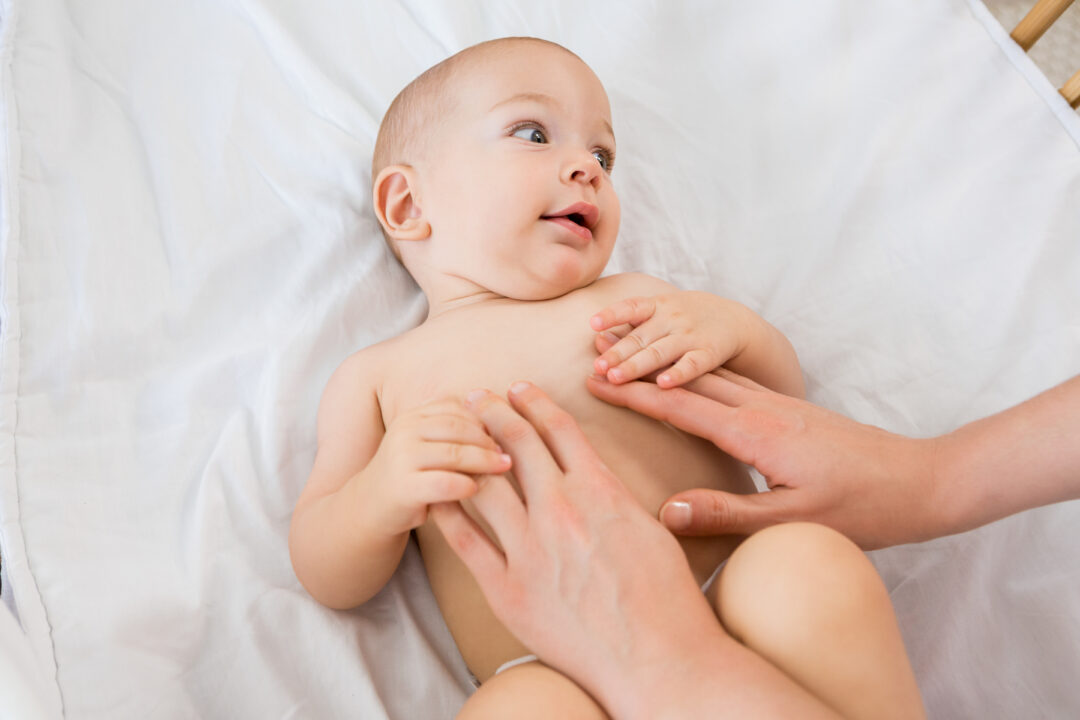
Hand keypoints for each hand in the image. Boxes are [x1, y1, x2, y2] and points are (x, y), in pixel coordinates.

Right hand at [360, 398, 510, 533]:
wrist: (369, 509)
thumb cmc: (412, 477)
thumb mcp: (430, 446)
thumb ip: (456, 433)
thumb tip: (506, 425)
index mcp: (413, 416)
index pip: (457, 408)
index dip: (485, 419)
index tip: (506, 432)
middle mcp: (405, 431)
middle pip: (459, 427)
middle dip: (489, 439)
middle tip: (511, 452)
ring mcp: (401, 458)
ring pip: (455, 453)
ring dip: (485, 461)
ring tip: (505, 468)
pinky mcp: (403, 487)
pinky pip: (444, 483)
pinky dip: (466, 485)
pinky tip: (478, 489)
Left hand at [432, 382, 837, 718]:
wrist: (658, 658)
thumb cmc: (666, 598)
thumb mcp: (651, 529)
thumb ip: (615, 498)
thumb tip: (597, 477)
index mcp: (599, 491)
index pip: (559, 430)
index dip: (535, 403)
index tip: (519, 388)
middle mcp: (560, 511)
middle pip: (516, 445)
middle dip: (493, 412)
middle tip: (475, 396)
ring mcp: (530, 550)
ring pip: (485, 485)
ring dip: (467, 452)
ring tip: (453, 434)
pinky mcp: (508, 590)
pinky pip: (466, 542)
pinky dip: (448, 513)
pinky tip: (436, 494)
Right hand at [586, 369, 940, 549]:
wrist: (922, 481)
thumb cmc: (862, 509)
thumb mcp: (791, 521)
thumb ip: (727, 514)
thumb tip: (666, 509)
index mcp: (756, 433)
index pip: (679, 408)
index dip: (633, 395)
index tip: (593, 381)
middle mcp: (763, 409)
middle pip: (688, 381)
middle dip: (640, 367)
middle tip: (596, 353)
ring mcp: (779, 405)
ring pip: (710, 376)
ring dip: (667, 366)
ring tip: (632, 354)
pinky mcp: (792, 410)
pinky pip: (732, 382)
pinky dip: (699, 375)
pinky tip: (691, 377)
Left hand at [590, 292, 756, 387]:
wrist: (734, 319)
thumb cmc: (685, 318)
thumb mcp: (662, 310)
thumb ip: (634, 324)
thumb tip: (597, 339)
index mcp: (658, 306)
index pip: (632, 307)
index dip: (613, 314)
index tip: (593, 324)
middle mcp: (672, 319)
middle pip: (641, 337)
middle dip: (618, 352)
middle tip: (597, 367)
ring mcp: (691, 336)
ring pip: (661, 352)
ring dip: (637, 365)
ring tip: (615, 377)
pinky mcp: (709, 353)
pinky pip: (693, 364)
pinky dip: (679, 374)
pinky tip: (663, 385)